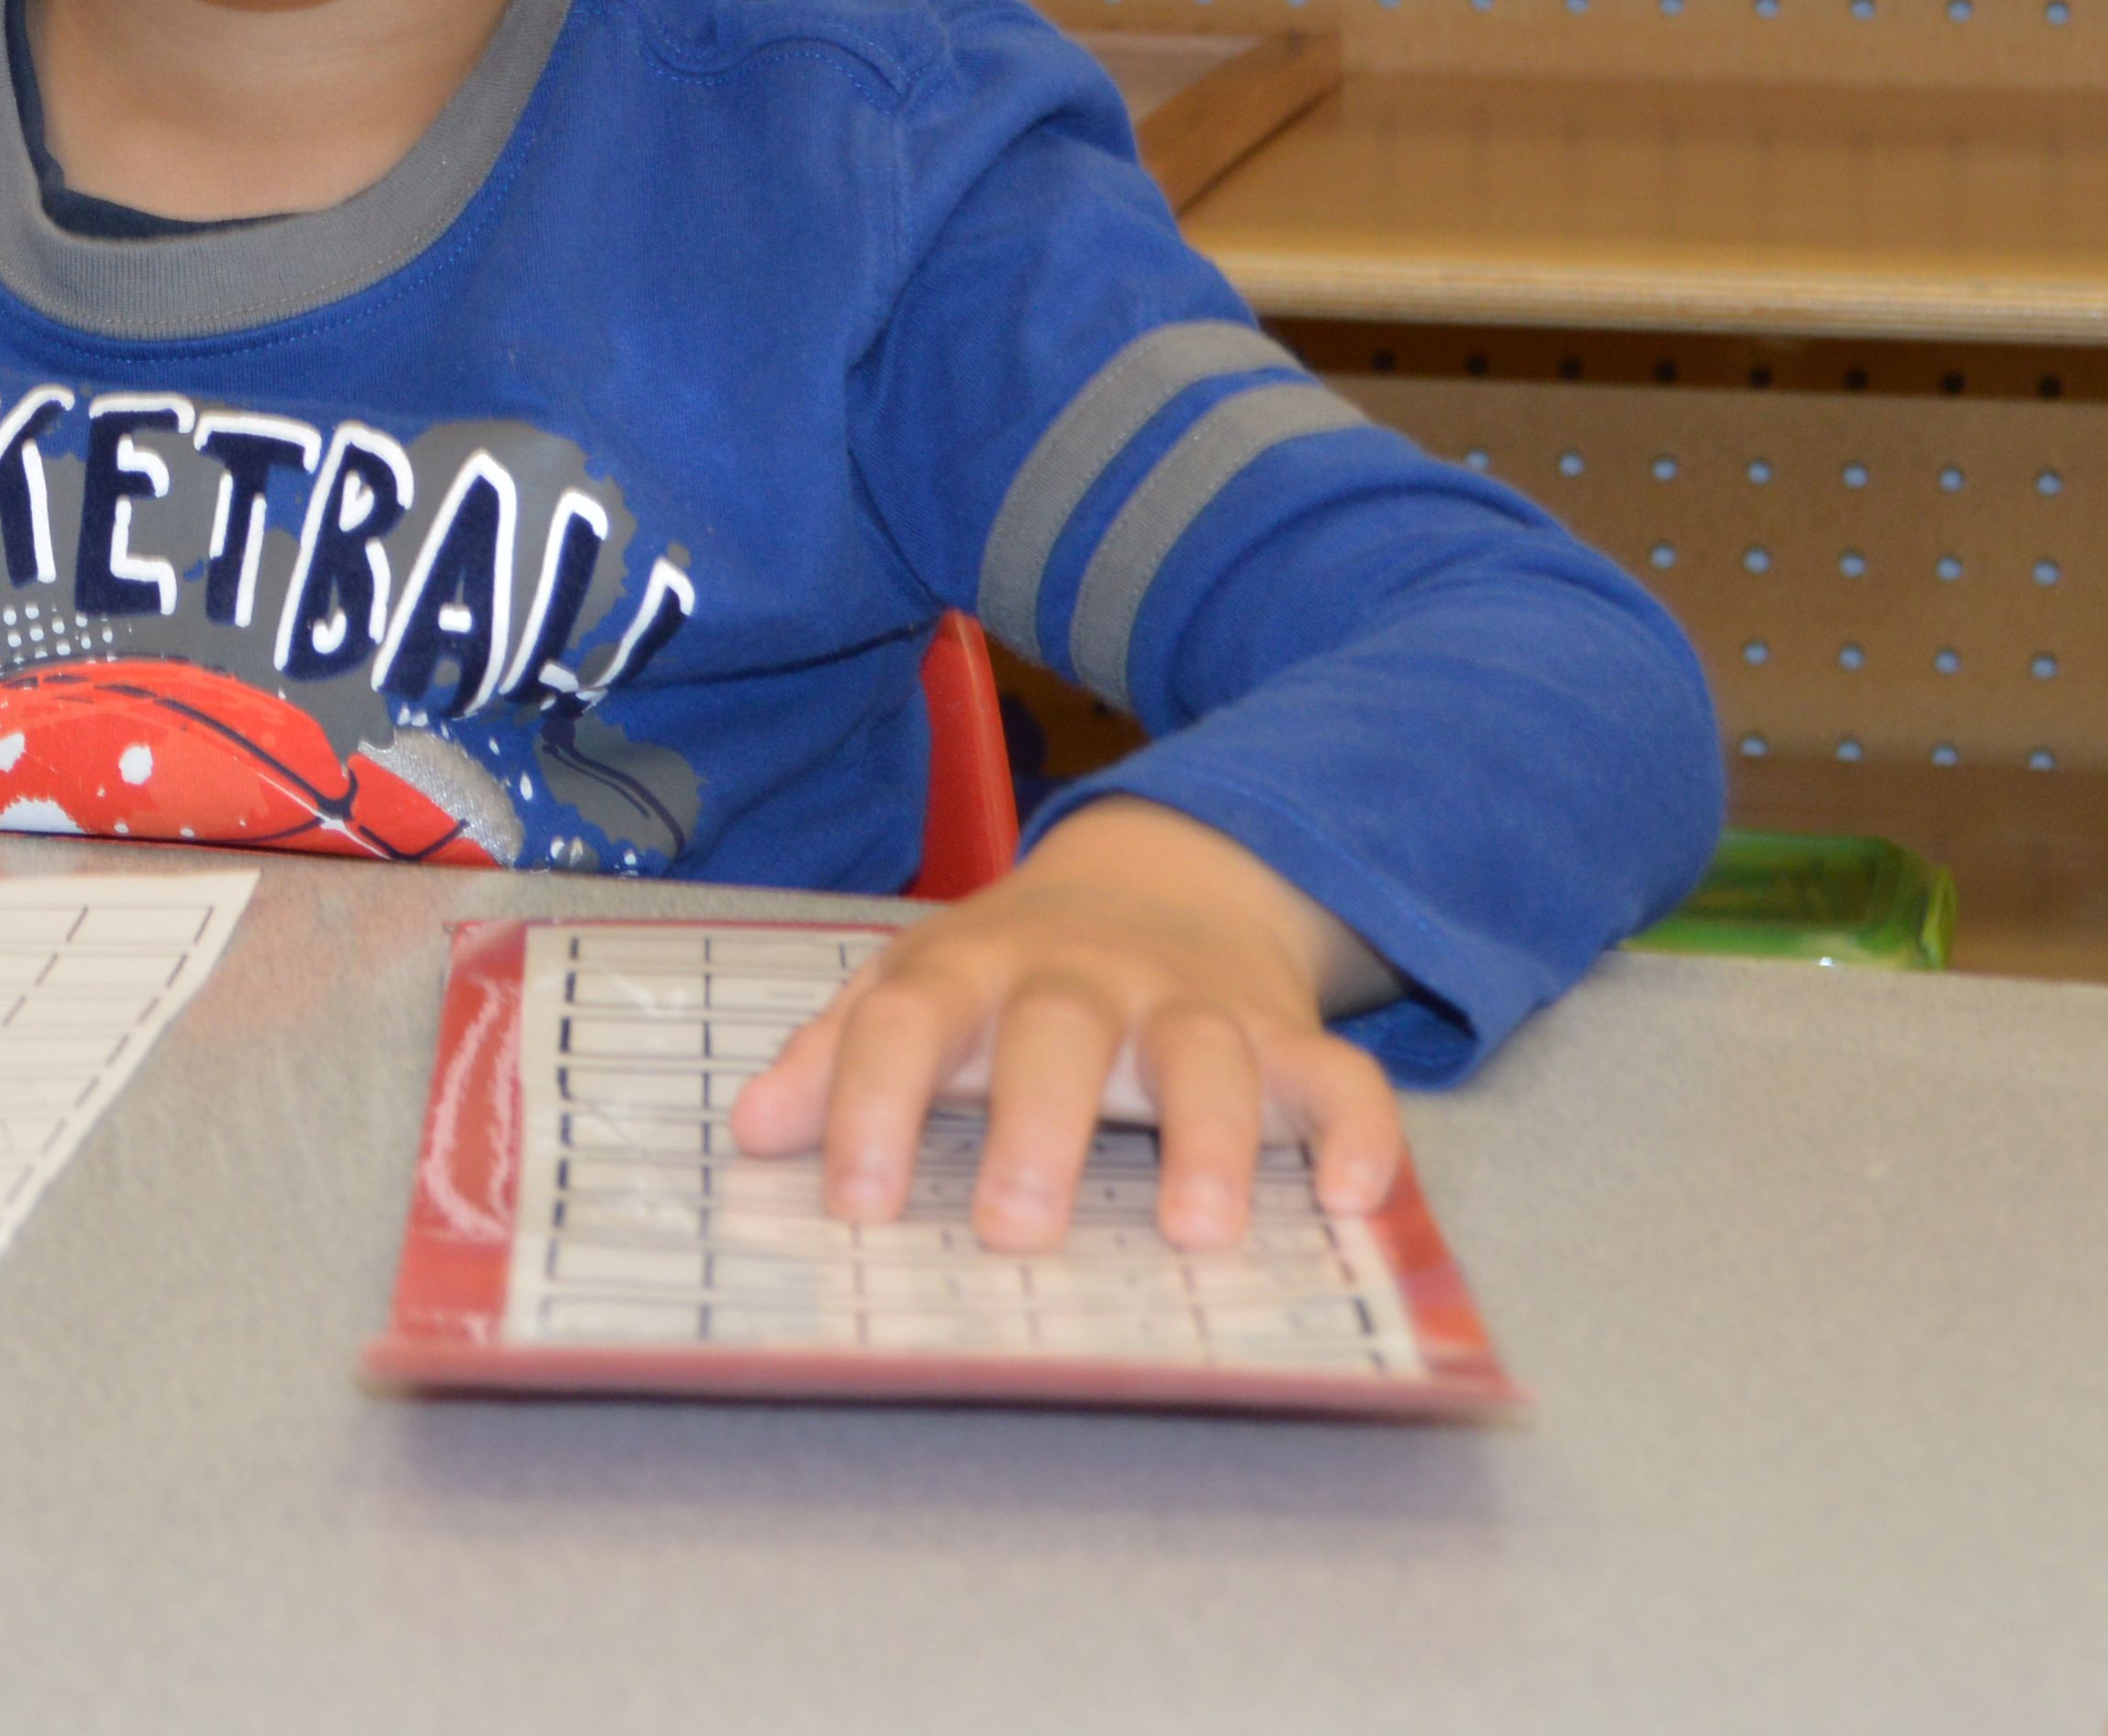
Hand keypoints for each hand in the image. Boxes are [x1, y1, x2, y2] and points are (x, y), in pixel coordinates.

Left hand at [727, 799, 1406, 1252]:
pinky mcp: (1286, 1036)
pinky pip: (1338, 1076)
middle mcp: (1084, 979)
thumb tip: (749, 1135)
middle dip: (1038, 1126)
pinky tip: (1356, 1198)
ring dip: (1206, 1139)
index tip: (852, 1203)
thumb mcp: (914, 989)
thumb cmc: (1012, 971)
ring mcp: (1192, 1003)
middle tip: (1014, 1230)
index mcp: (972, 970)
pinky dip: (1358, 1132)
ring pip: (1205, 1053)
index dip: (870, 1103)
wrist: (1163, 877)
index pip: (906, 1021)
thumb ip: (835, 1057)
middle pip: (1058, 1032)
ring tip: (1198, 1231)